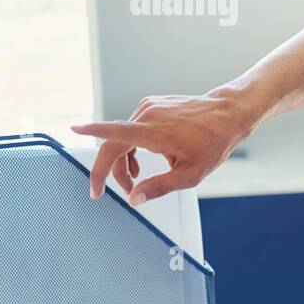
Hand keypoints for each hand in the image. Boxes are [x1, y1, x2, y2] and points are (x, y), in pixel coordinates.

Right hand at [70, 87, 260, 203]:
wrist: (230, 114)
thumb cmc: (214, 142)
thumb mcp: (190, 174)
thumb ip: (159, 187)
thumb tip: (134, 199)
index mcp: (153, 131)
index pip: (114, 132)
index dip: (92, 133)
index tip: (73, 129)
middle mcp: (147, 114)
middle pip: (115, 144)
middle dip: (111, 170)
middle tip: (110, 191)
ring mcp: (150, 107)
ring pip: (124, 137)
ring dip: (124, 160)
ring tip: (135, 179)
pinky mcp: (154, 104)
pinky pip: (134, 128)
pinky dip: (134, 146)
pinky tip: (146, 159)